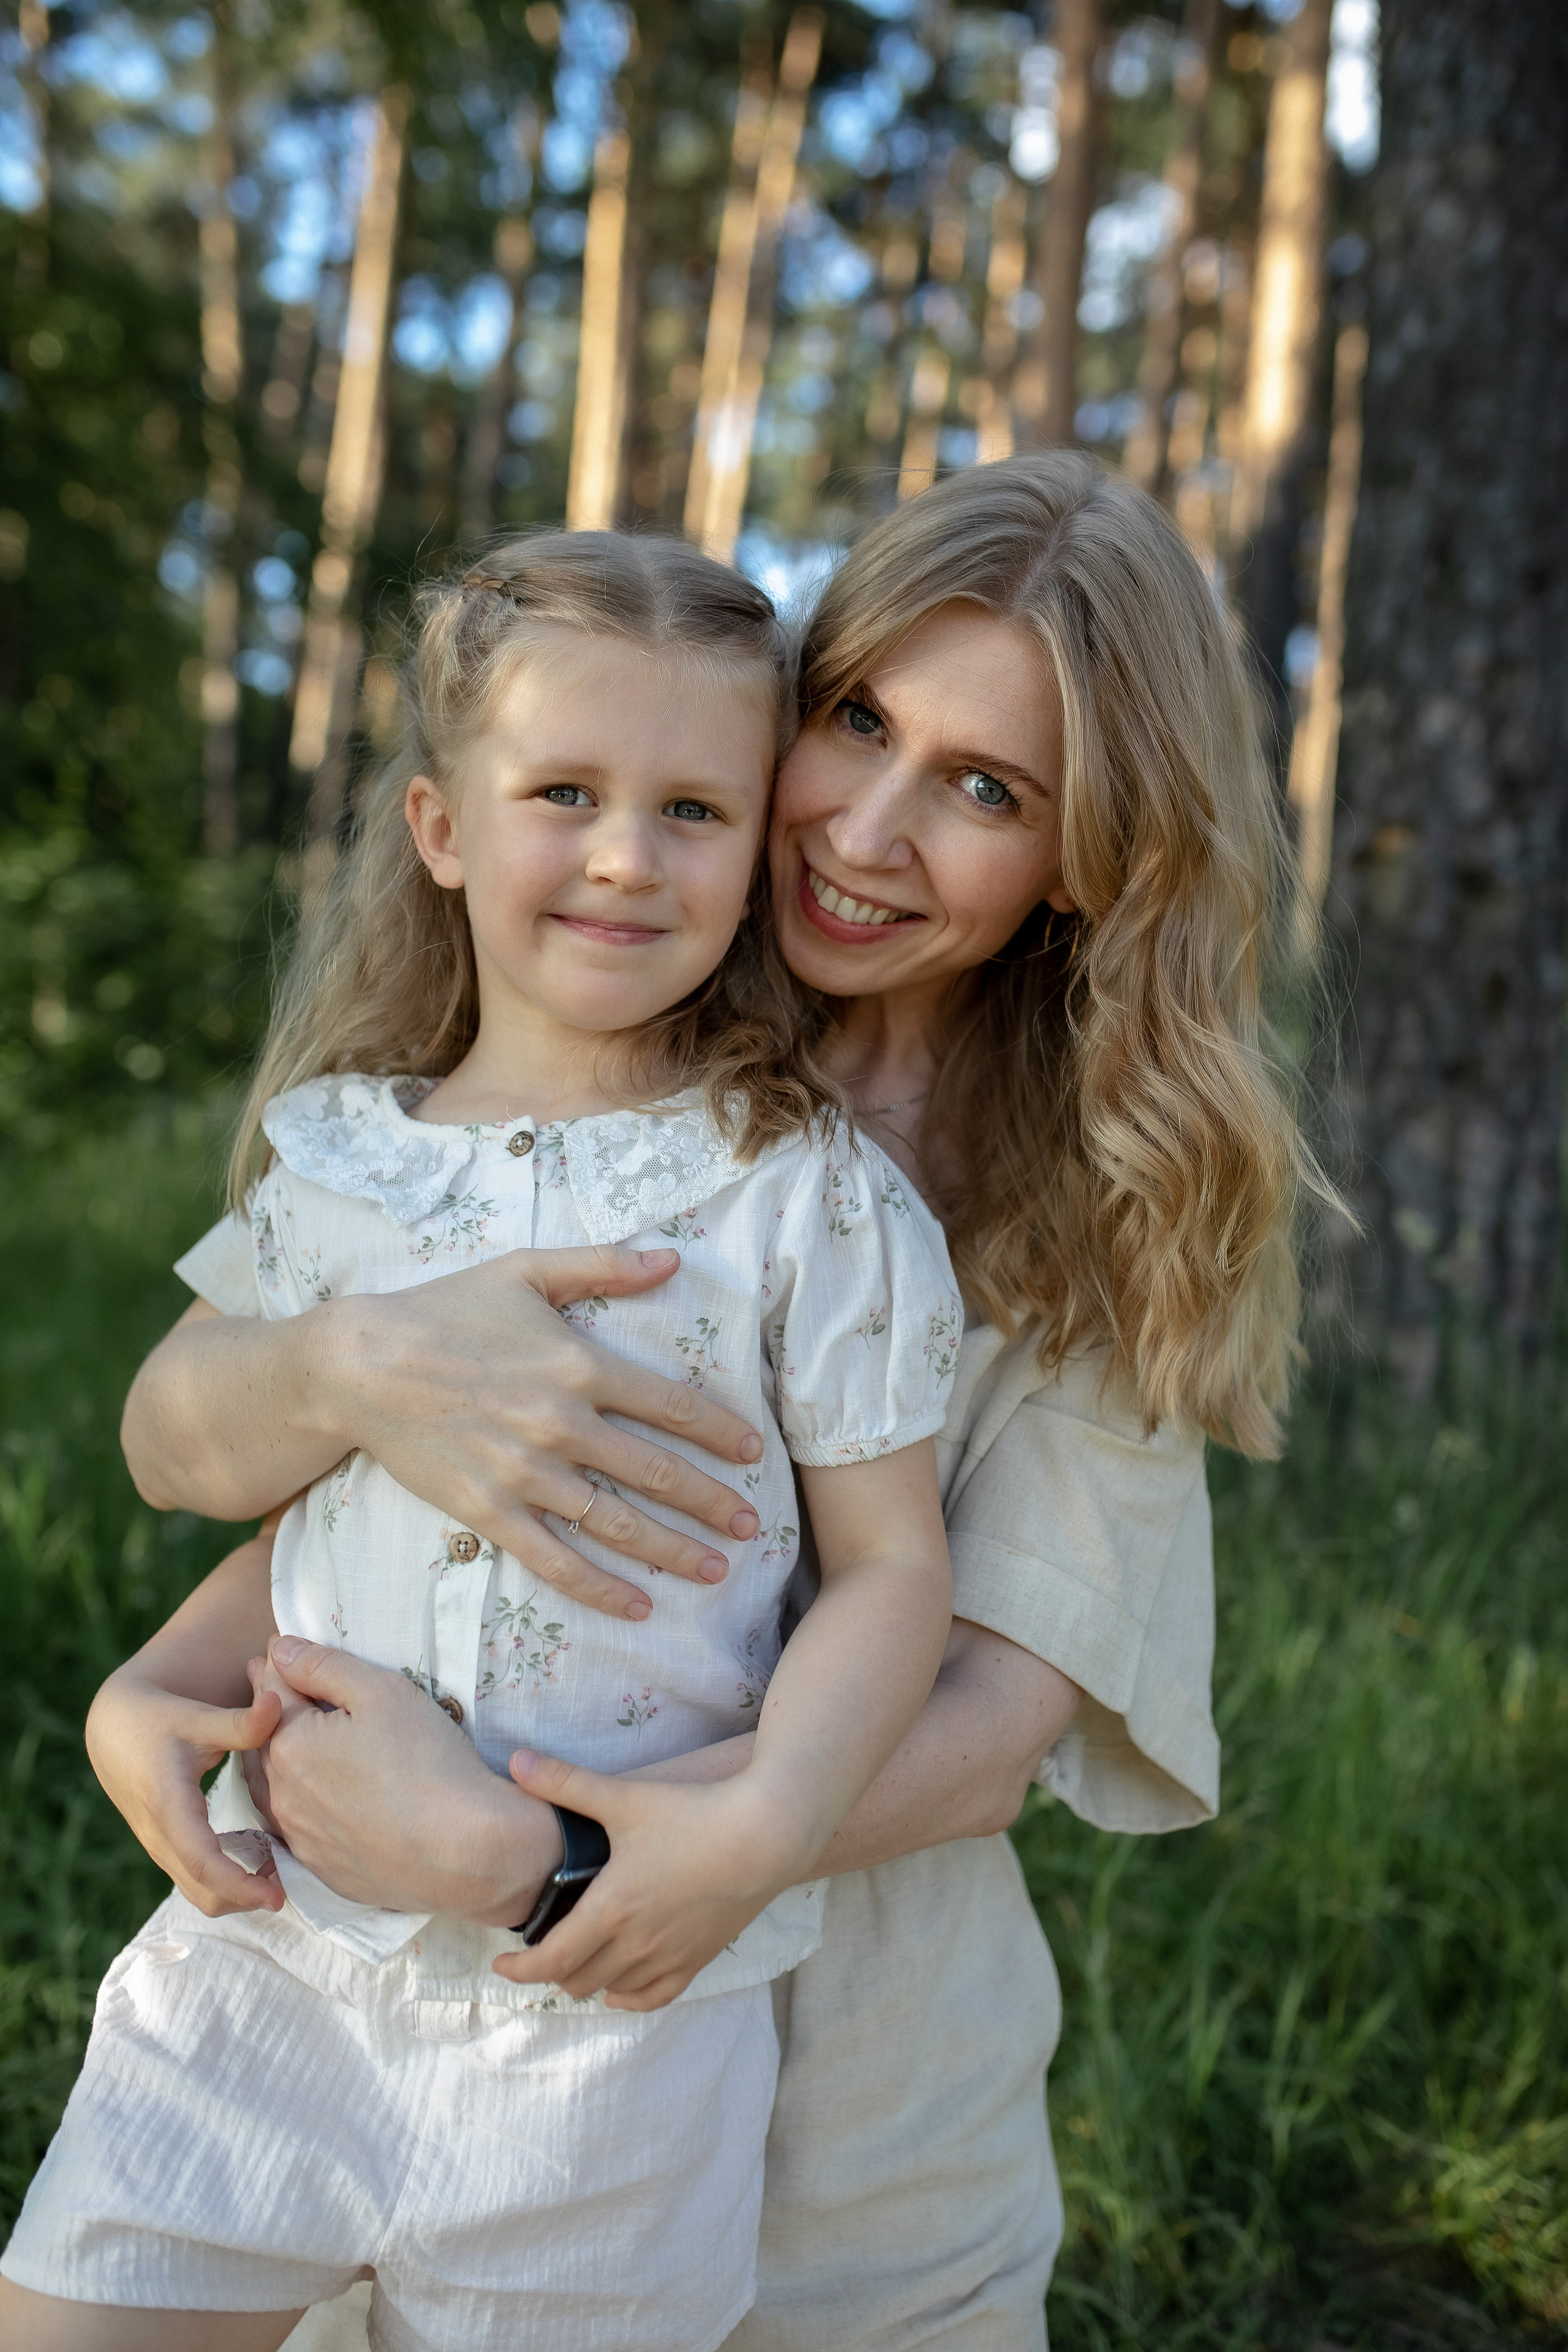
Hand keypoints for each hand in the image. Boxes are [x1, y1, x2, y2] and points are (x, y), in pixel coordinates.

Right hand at [85, 1668, 284, 1917]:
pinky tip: (259, 1857)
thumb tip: (276, 1704)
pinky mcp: (165, 1849)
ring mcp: (159, 1848)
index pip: (202, 1862)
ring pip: (200, 1893)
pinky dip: (228, 1881)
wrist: (115, 1731)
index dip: (240, 1886)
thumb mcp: (198, 1717)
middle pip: (204, 1893)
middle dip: (248, 1898)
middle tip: (292, 1878)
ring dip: (239, 1892)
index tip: (276, 1899)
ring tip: (280, 1868)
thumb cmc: (159, 1720)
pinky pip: (196, 1881)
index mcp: (168, 1805)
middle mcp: (159, 1837)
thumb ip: (241, 1721)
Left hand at [260, 1637, 562, 1921]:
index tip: (275, 1651)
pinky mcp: (323, 1870)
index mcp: (291, 1745)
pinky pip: (293, 1829)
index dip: (276, 1667)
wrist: (464, 1851)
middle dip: (266, 1711)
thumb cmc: (427, 1761)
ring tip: (282, 1738)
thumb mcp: (381, 1692)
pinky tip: (308, 1797)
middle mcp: (284, 1795)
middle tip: (272, 1687)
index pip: (273, 1693)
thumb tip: (280, 1650)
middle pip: (263, 1741)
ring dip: (271, 1758)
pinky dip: (292, 1803)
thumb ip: (324, 1667)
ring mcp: (302, 1838)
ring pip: (270, 1789)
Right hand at [316, 1245, 767, 1619]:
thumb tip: (673, 1259)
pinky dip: (601, 1589)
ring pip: (617, 1524)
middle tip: (754, 1525)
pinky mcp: (488, 1512)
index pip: (673, 1406)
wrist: (360, 1364)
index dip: (721, 1433)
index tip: (754, 1454)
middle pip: (658, 1473)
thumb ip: (603, 1265)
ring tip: (718, 1568)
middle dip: (713, 1503)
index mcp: (579, 1364)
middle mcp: (561, 1423)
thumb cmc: (445, 1309)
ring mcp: (524, 1473)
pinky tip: (639, 1606)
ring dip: (674, 1550)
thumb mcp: (526, 1270)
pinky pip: (556, 1561)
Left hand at [492, 1750, 814, 2012]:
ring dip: (587, 1980)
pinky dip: (630, 1997)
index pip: (550, 1960)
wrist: (764, 1835)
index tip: (501, 1966)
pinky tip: (619, 1990)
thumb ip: (566, 1782)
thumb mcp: (624, 1796)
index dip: (520, 1970)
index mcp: (611, 1909)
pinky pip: (656, 1997)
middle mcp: (636, 1943)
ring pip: (613, 1989)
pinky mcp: (699, 1958)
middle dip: (551, 1970)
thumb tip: (516, 1761)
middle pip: (577, 1980)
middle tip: (539, 1950)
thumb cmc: (692, 1813)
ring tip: (574, 1959)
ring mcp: (670, 1955)